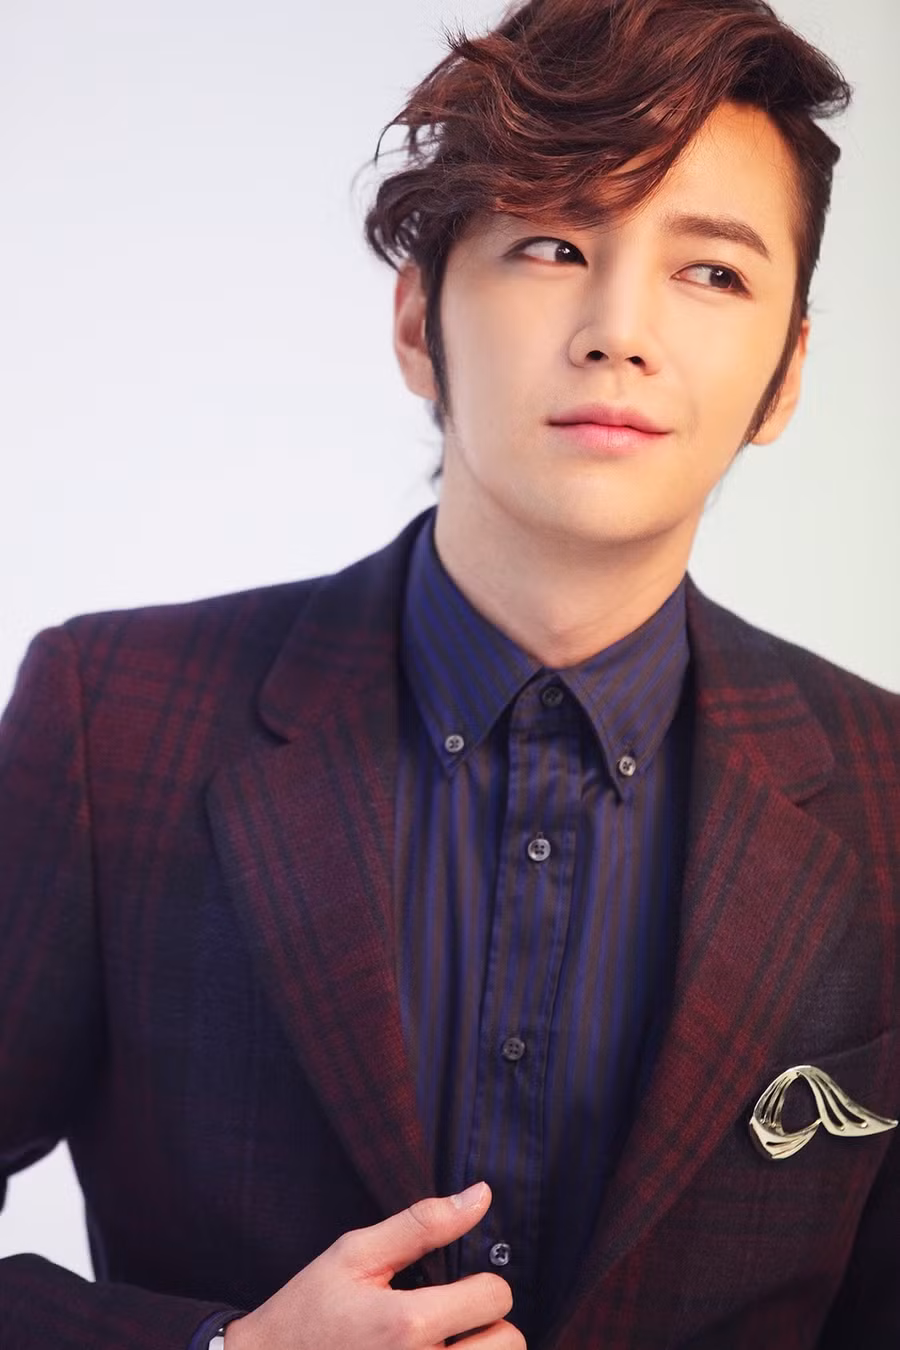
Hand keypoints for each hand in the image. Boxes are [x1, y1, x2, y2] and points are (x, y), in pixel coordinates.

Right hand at [224, 1181, 524, 1348]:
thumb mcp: (354, 1254)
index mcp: (407, 1325)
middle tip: (456, 1319)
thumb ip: (422, 1224)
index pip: (495, 1296)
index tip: (457, 1284)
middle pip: (509, 1345)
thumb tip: (481, 1195)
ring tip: (448, 1345)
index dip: (482, 1282)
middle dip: (490, 1324)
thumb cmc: (308, 1311)